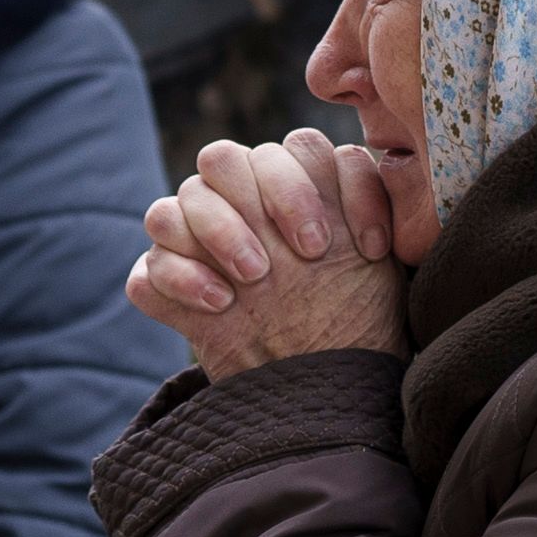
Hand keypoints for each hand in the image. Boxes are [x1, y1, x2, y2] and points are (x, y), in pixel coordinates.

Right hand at [128, 128, 405, 380]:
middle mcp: (239, 206)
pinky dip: (179, 281)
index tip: (349, 247)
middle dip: (258, 201)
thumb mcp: (383, 263)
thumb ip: (380, 202)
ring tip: (256, 279)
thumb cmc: (358, 318)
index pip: (289, 148)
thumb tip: (390, 163)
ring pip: (171, 207)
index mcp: (290, 186)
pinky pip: (146, 272)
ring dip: (216, 232)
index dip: (312, 187)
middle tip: (301, 256)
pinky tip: (222, 307)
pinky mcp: (168, 293)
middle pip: (220, 160)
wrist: (329, 388)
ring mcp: (195, 248)